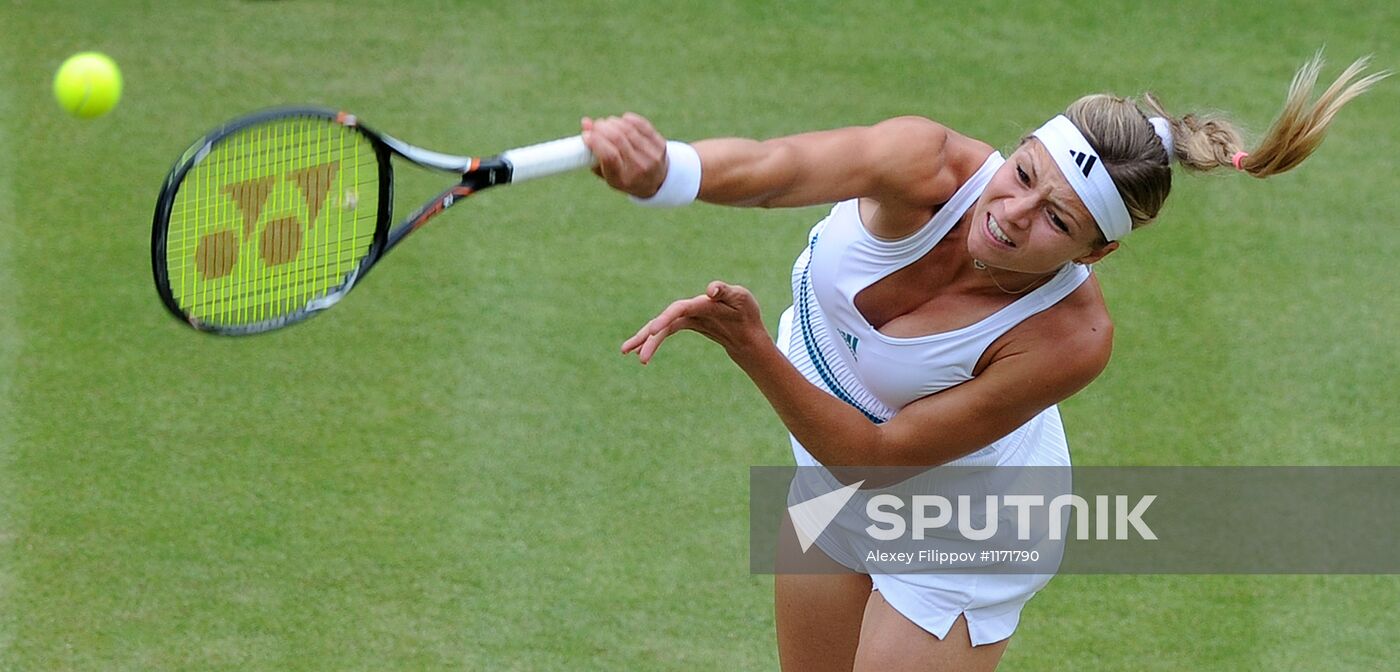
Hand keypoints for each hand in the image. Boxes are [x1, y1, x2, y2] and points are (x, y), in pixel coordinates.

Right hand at [581, 112, 668, 197]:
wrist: (656, 181)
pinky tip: (621, 121)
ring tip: (607, 123)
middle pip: (617, 139)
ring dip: (613, 122)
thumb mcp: (606, 171)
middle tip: (596, 126)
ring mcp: (652, 156)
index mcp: (622, 179)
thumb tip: (585, 123)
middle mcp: (639, 168)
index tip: (586, 135)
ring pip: (628, 129)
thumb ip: (592, 151)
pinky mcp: (660, 144)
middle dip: (602, 128)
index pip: (609, 156)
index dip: (595, 141)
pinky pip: (641, 124)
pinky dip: (627, 119)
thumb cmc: (623, 175)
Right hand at [622, 281, 767, 364]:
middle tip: (635, 354)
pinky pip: (664, 333)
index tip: (654, 331)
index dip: (665, 318)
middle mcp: (690, 308)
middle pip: (664, 321)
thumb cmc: (746, 312)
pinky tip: (639, 353)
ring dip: (643, 341)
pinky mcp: (686, 324)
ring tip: (625, 352)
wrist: (748, 328)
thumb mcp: (741, 299)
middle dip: (648, 337)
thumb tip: (711, 289)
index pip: (679, 309)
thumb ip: (726, 291)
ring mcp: (686, 316)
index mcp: (702, 303)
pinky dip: (651, 342)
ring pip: (660, 329)